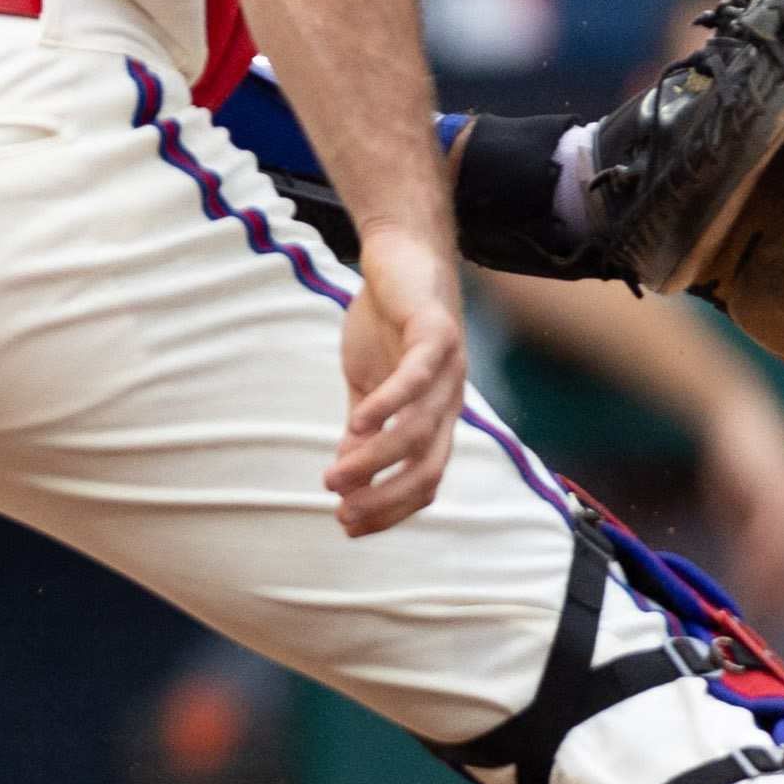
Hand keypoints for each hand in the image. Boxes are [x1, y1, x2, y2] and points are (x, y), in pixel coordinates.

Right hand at [329, 228, 465, 537]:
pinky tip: (358, 422)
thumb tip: (344, 473)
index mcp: (435, 416)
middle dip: (387, 498)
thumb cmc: (386, 321)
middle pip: (428, 466)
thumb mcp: (367, 382)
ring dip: (376, 459)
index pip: (424, 479)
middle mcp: (450, 400)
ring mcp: (448, 369)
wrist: (400, 256)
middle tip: (342, 514)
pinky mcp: (436, 334)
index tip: (348, 526)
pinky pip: (417, 377)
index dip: (390, 508)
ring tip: (334, 476)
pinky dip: (390, 404)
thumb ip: (362, 427)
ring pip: (418, 429)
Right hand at [692, 392, 783, 626]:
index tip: (780, 616)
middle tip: (773, 621)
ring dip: (776, 582)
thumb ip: (749, 536)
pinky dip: (761, 557)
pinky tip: (748, 574)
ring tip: (761, 606)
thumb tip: (747, 570)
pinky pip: (771, 532)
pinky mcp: (778, 488)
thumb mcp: (744, 505)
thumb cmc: (737, 459)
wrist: (734, 415)